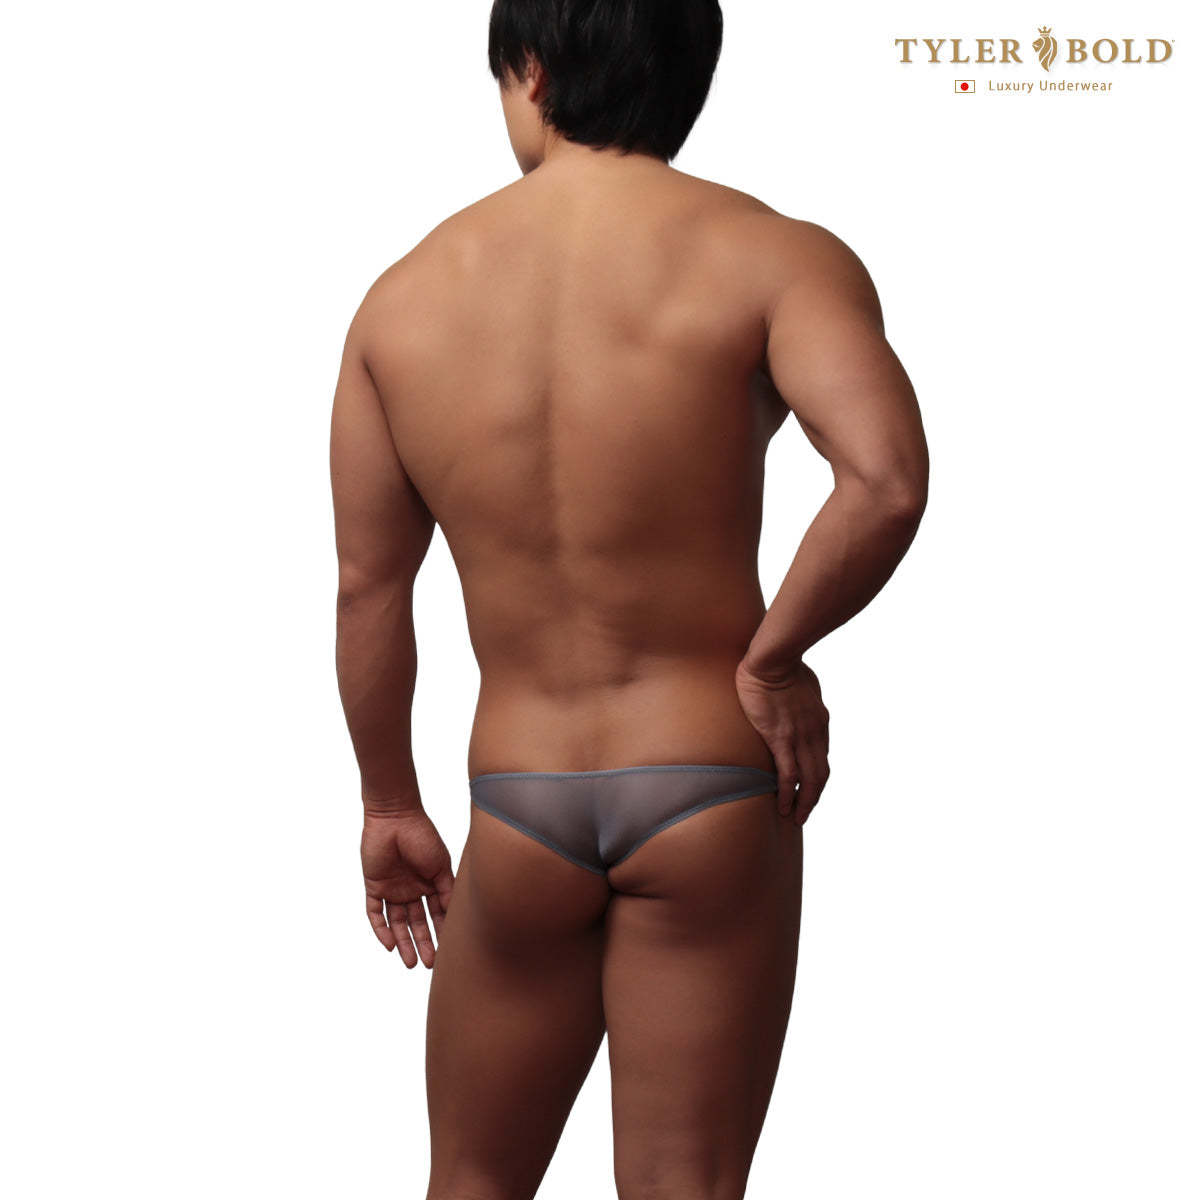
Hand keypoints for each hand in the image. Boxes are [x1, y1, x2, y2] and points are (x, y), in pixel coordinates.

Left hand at [361, 808, 454, 967]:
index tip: (449, 950)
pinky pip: (375, 912)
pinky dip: (381, 929)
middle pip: (417, 922)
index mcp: (430, 883)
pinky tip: (389, 945)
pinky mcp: (374, 886)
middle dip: (423, 943)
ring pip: (397, 922)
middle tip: (430, 964)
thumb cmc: (422, 836)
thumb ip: (446, 891)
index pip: (436, 913)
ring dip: (403, 942)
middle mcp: (411, 889)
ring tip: (410, 963)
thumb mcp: (440, 866)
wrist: (395, 817)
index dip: (441, 931)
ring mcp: (392, 889)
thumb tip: (453, 917)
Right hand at [734, 657, 829, 825]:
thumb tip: (795, 701)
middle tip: (805, 814)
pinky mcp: (779, 738)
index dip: (815, 777)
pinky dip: (788, 794)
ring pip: (808, 779)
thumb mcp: (804, 685)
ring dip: (805, 802)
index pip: (821, 757)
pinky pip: (788, 773)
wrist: (775, 658)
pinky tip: (783, 807)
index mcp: (820, 721)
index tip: (807, 789)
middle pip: (820, 775)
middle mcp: (815, 733)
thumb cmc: (784, 664)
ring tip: (797, 818)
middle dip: (814, 798)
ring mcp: (799, 737)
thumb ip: (802, 699)